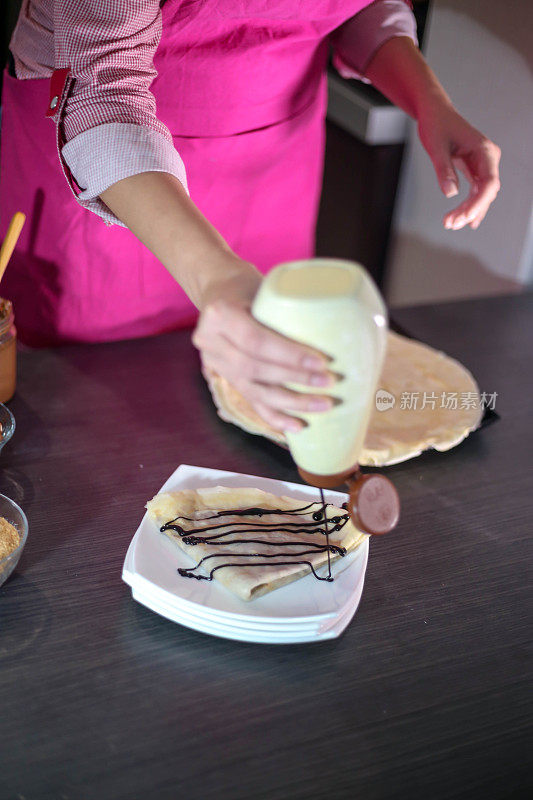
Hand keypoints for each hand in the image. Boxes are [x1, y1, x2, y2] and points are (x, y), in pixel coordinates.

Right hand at [193, 271, 336, 432]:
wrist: (218, 287)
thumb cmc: (249, 286)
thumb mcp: (264, 287)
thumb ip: (287, 308)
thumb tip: (336, 326)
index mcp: (219, 314)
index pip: (255, 340)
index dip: (289, 354)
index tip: (322, 361)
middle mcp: (211, 342)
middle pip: (255, 368)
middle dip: (295, 380)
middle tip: (328, 383)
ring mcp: (215, 363)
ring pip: (254, 391)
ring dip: (291, 402)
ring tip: (322, 405)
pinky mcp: (223, 378)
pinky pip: (250, 402)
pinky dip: (274, 417)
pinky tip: (296, 427)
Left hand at [417, 99, 500, 229]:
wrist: (435, 112)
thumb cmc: (436, 124)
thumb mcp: (436, 146)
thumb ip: (444, 169)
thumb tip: (451, 193)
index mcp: (484, 150)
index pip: (489, 183)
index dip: (478, 203)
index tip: (464, 218)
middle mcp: (488, 158)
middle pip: (486, 192)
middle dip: (470, 211)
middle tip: (450, 224)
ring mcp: (482, 164)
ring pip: (481, 195)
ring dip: (467, 211)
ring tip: (450, 223)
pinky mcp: (474, 169)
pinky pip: (475, 191)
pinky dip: (469, 205)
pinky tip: (463, 219)